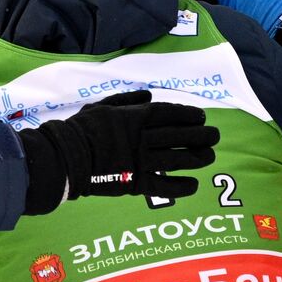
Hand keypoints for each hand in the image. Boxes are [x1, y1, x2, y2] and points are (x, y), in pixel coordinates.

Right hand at [17, 90, 218, 215]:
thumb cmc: (82, 128)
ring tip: (210, 156)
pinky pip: (164, 187)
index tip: (201, 117)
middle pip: (179, 136)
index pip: (170, 114)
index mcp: (135, 117)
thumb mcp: (103, 105)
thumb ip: (127, 99)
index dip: (189, 115)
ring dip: (197, 158)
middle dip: (201, 136)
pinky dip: (181, 187)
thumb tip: (149, 95)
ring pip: (177, 160)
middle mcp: (142, 138)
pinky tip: (194, 184)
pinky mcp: (135, 183)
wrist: (66, 158)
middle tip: (215, 136)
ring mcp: (140, 162)